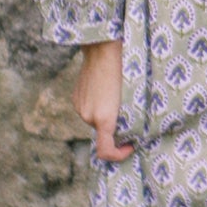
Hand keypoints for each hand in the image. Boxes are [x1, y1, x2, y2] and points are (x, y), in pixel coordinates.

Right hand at [71, 39, 133, 161]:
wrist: (102, 51)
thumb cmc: (123, 73)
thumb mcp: (131, 98)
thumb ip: (125, 118)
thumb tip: (127, 130)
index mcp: (104, 119)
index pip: (106, 151)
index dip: (118, 155)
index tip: (130, 146)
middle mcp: (89, 117)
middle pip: (104, 131)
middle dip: (115, 126)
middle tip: (127, 109)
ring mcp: (80, 108)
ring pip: (95, 119)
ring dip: (105, 114)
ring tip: (114, 94)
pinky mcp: (75, 99)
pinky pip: (88, 109)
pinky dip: (96, 106)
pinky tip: (103, 89)